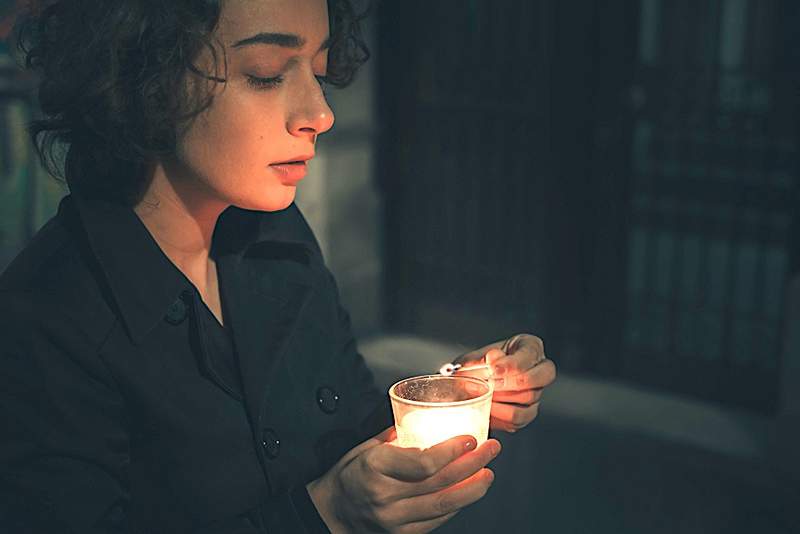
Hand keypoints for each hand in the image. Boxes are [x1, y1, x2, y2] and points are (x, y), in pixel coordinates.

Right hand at [306, 427, 500, 533]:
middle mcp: (385, 495)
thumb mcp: (366, 447)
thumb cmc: (349, 475)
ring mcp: (394, 519)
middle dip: (472, 464)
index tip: (470, 439)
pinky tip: (468, 492)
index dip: (452, 451)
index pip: (423, 462)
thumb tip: (425, 418)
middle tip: (491, 449)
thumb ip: (397, 436)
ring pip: (444, 505)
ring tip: (488, 473)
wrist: (331, 511)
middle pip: (440, 482)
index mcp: (375, 466)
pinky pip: (437, 521)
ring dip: (472, 488)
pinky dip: (456, 506)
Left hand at [455, 334, 556, 432]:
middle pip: (537, 378)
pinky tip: (487, 408)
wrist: (468, 385)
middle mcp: (539, 369)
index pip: (530, 355)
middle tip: (490, 384)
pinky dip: (501, 414)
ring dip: (502, 398)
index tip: (493, 369)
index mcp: (530, 347)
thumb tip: (492, 359)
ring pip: (528, 398)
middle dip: (510, 383)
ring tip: (482, 394)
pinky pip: (520, 418)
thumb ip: (480, 359)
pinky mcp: (528, 412)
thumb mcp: (473, 359)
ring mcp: (536, 392)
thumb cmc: (475, 366)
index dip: (512, 364)